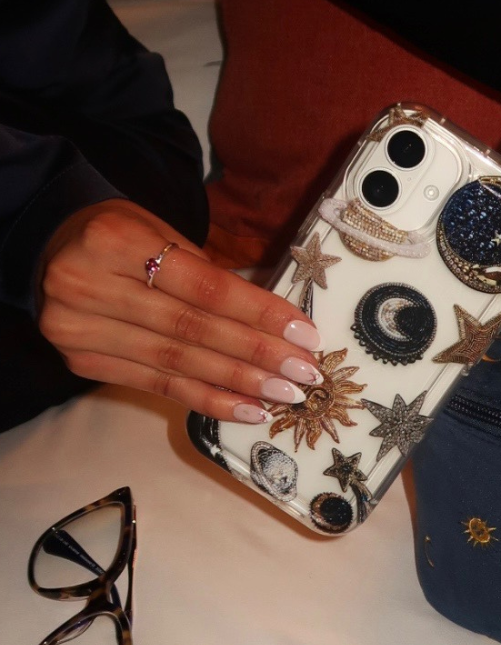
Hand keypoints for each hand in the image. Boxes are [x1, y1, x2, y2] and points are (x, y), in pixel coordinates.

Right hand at [37, 199, 324, 422]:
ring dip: (240, 383)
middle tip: (305, 373)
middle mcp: (87, 287)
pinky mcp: (83, 363)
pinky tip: (248, 409)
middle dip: (257, 355)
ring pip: (178, 363)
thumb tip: (279, 325)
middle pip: (192, 329)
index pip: (203, 287)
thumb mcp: (163, 234)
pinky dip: (208, 399)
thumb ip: (211, 277)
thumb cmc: (126, 238)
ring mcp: (79, 330)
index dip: (259, 314)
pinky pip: (159, 386)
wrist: (52, 248)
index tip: (305, 334)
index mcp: (113, 242)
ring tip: (285, 394)